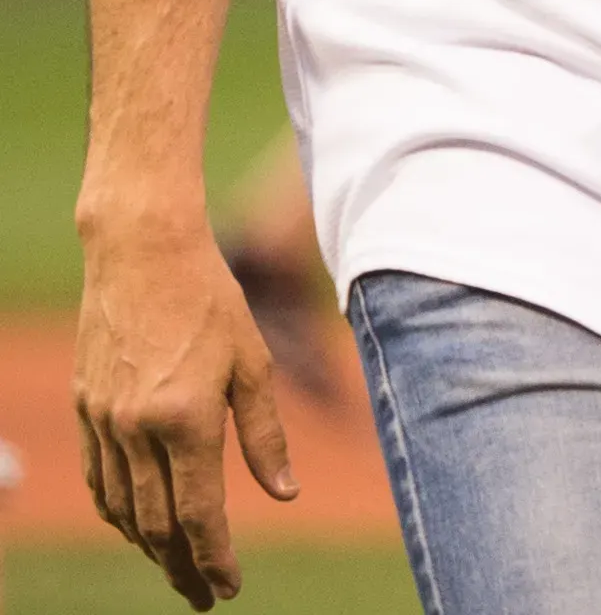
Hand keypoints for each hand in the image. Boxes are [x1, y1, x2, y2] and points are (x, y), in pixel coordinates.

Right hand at [74, 221, 296, 605]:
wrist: (141, 252)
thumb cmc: (211, 300)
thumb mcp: (255, 363)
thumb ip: (266, 435)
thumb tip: (284, 494)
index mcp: (186, 421)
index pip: (199, 516)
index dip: (215, 560)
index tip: (228, 590)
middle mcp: (137, 430)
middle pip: (157, 525)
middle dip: (183, 568)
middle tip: (205, 596)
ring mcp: (103, 422)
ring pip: (122, 509)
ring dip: (148, 547)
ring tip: (177, 567)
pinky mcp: (84, 409)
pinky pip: (99, 479)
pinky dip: (117, 512)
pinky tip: (136, 524)